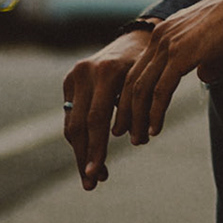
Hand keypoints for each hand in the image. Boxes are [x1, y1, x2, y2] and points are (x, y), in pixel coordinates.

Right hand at [62, 30, 149, 189]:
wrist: (137, 37)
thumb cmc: (152, 64)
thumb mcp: (151, 81)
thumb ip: (143, 107)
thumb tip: (141, 140)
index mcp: (108, 72)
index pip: (97, 119)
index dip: (96, 149)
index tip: (97, 175)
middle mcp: (87, 72)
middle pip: (79, 125)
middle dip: (85, 157)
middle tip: (92, 184)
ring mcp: (75, 75)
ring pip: (72, 123)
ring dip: (82, 152)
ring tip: (94, 176)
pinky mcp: (70, 80)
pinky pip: (72, 115)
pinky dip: (81, 137)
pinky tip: (91, 155)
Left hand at [117, 0, 222, 145]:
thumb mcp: (212, 42)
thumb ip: (203, 58)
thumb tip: (204, 75)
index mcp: (164, 33)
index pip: (136, 69)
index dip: (128, 96)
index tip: (128, 118)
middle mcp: (160, 37)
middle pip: (132, 81)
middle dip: (126, 111)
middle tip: (123, 133)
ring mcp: (169, 45)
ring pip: (142, 89)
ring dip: (138, 117)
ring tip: (139, 138)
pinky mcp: (181, 55)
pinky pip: (160, 90)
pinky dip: (155, 112)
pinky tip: (155, 128)